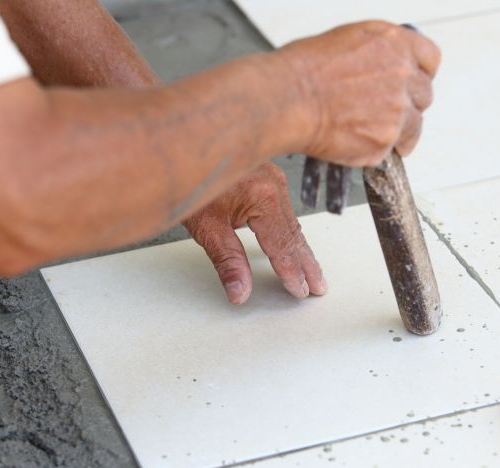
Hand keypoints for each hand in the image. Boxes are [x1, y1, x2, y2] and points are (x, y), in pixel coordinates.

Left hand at [184, 162, 326, 303]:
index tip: (299, 291)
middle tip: (318, 287)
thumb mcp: (206, 226)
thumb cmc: (189, 177)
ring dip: (301, 248)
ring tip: (311, 270)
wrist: (181, 145)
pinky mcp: (265, 176)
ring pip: (292, 221)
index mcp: (264, 197)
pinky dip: (290, 230)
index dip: (291, 271)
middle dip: (306, 263)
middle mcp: (274, 184)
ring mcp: (272, 177)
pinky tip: (293, 242)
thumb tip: (240, 291)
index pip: (282, 245)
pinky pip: (284, 209)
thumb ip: (227, 261)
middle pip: (294, 233)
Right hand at [278, 21, 440, 166]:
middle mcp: (402, 74)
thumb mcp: (347, 41)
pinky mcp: (385, 140)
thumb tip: (381, 71)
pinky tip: (355, 141)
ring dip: (397, 131)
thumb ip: (376, 55)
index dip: (419, 74)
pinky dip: (376, 150)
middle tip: (381, 111)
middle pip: (423, 95)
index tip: (411, 84)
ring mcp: (397, 109)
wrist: (287, 99)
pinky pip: (391, 150)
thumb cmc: (303, 71)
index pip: (430, 59)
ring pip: (413, 126)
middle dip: (407, 104)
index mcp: (394, 43)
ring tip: (368, 131)